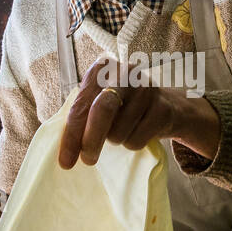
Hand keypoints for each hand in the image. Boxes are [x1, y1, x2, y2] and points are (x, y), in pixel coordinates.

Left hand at [57, 56, 219, 168]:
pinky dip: (133, 143)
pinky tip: (140, 131)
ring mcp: (147, 89)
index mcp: (102, 68)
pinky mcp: (163, 108)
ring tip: (124, 130)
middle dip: (91, 140)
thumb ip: (81, 116)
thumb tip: (64, 151)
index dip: (71, 135)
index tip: (65, 162)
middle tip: (87, 161)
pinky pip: (137, 140)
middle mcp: (125, 73)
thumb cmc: (123, 105)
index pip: (81, 105)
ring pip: (120, 132)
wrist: (167, 106)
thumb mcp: (100, 101)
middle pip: (102, 111)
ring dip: (117, 140)